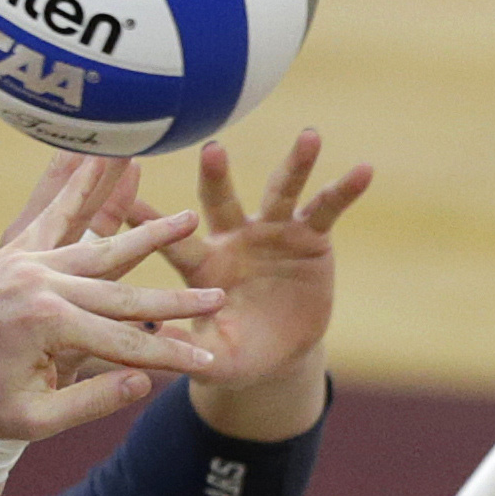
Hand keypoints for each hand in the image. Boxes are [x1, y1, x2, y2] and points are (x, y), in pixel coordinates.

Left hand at [0, 158, 221, 439]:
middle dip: (174, 298)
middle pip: (124, 292)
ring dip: (147, 232)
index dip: (170, 354)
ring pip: (101, 243)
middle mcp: (43, 284)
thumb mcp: (34, 420)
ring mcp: (30, 263)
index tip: (208, 360)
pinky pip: (54, 214)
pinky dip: (78, 186)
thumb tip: (146, 382)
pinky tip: (101, 155)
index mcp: (48, 325)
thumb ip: (91, 400)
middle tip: (217, 295)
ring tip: (188, 218)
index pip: (126, 342)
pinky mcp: (19, 252)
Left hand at [128, 129, 370, 440]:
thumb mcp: (216, 360)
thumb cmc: (238, 354)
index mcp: (204, 266)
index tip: (130, 201)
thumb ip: (190, 349)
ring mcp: (273, 232)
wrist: (281, 351)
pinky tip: (365, 170)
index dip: (154, 224)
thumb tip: (152, 337)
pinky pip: (328, 208)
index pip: (175, 243)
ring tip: (310, 135)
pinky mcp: (310, 237)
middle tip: (212, 150)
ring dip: (296, 164)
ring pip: (281, 191)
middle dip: (217, 177)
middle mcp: (235, 239)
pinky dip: (346, 189)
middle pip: (223, 202)